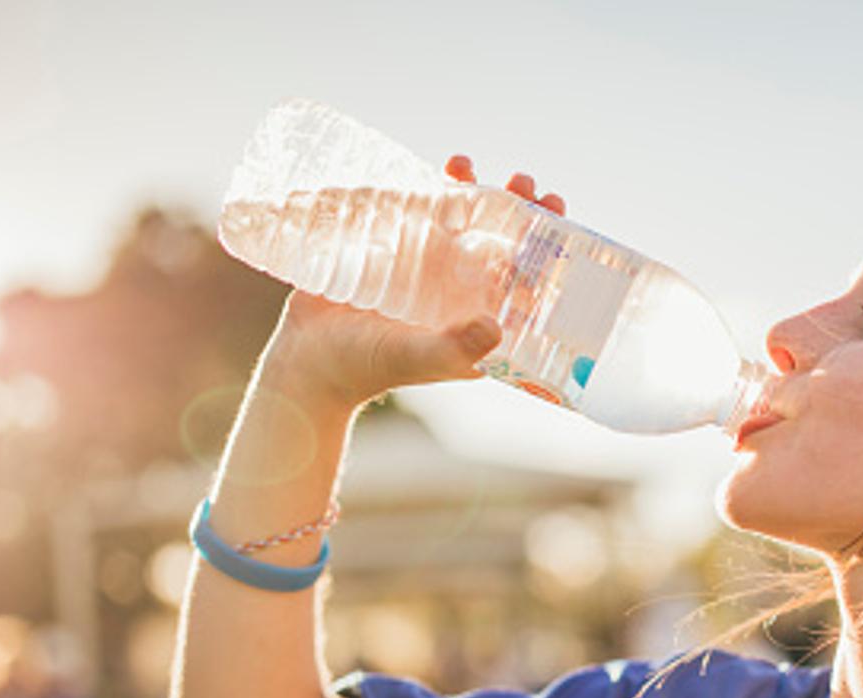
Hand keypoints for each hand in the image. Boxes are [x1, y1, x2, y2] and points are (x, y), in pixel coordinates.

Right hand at [263, 160, 567, 411]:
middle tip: (524, 183)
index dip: (546, 251)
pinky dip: (432, 188)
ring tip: (467, 164)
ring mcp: (427, 270)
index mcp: (478, 321)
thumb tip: (496, 326)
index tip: (557, 218)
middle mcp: (459, 294)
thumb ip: (455, 348)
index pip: (524, 282)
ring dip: (474, 191)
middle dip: (517, 211)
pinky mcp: (394, 252)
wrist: (306, 359)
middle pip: (500, 243)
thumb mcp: (415, 358)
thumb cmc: (365, 367)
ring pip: (462, 222)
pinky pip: (421, 213)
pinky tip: (440, 169)